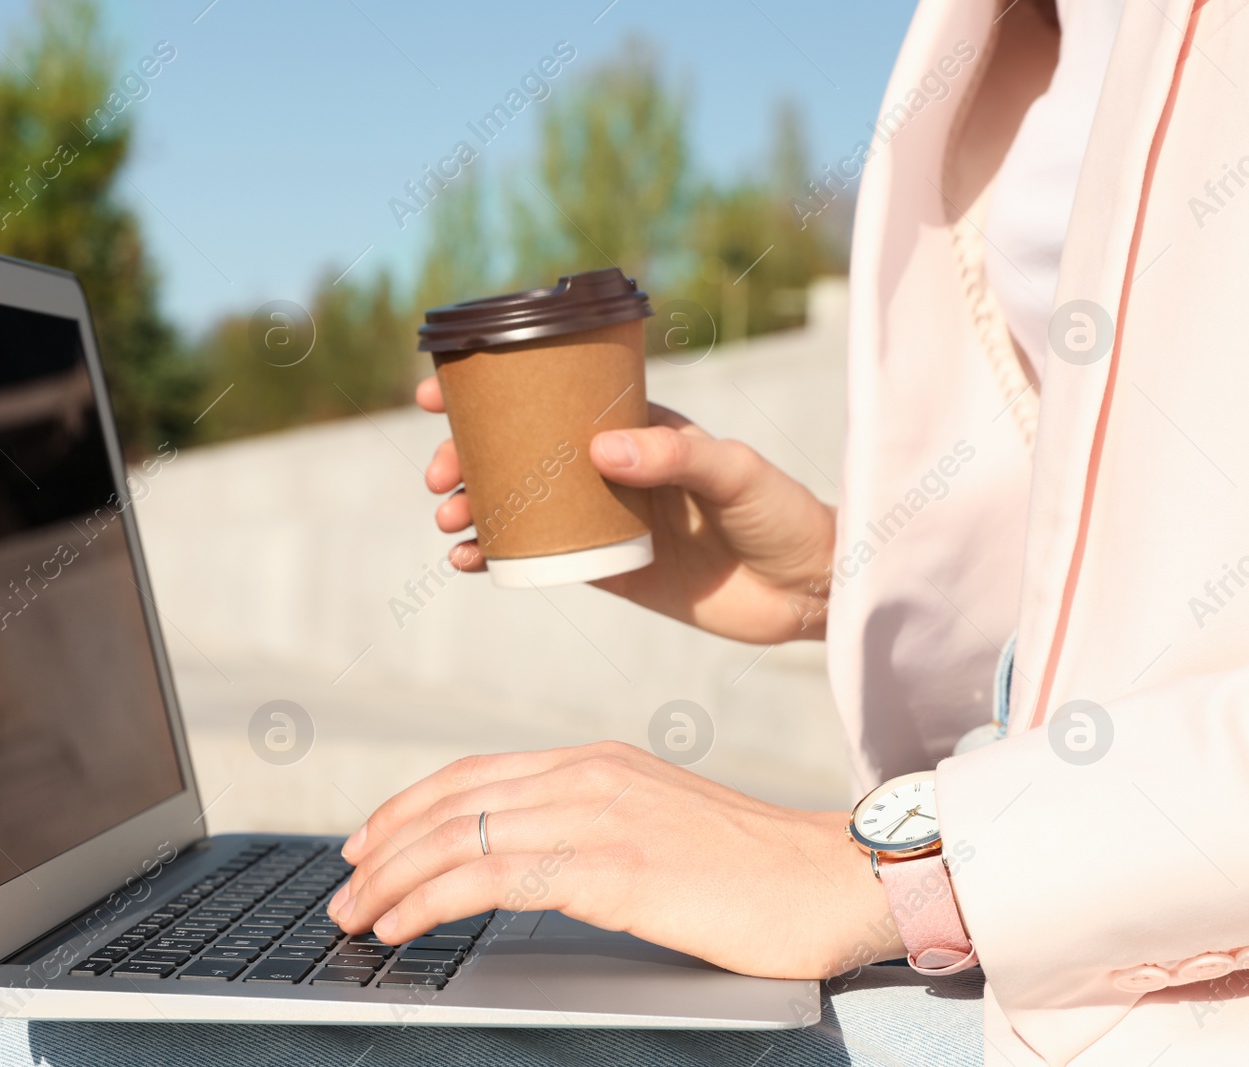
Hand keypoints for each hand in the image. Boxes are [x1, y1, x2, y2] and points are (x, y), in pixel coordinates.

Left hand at [327, 741, 902, 979]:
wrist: (833, 879)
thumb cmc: (754, 870)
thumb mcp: (658, 829)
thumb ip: (593, 831)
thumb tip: (529, 865)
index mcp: (597, 762)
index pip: (473, 775)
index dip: (408, 807)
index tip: (368, 841)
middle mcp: (588, 775)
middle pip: (452, 800)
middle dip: (383, 845)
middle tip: (342, 885)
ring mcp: (598, 815)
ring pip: (460, 836)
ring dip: (392, 878)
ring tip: (355, 916)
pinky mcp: (611, 866)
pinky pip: (493, 875)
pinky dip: (431, 899)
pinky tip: (403, 925)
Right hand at [416, 377, 834, 642]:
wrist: (808, 590)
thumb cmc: (782, 515)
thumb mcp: (736, 475)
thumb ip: (676, 457)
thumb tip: (600, 449)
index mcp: (636, 426)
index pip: (552, 396)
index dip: (492, 390)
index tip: (440, 393)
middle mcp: (610, 466)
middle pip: (519, 450)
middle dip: (467, 455)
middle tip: (440, 477)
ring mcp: (603, 516)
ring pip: (519, 502)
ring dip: (474, 505)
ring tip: (449, 521)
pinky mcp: (605, 567)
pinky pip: (537, 555)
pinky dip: (496, 556)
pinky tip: (467, 562)